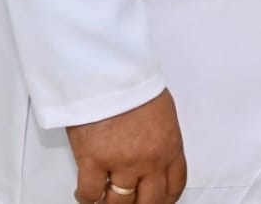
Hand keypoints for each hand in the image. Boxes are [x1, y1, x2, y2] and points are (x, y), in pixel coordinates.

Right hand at [66, 90, 186, 203]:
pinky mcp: (93, 161)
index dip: (165, 199)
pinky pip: (90, 193)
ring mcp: (121, 163)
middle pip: (149, 202)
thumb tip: (154, 150)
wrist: (108, 70)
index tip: (157, 200)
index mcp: (169, 146)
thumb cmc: (133, 81)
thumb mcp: (162, 109)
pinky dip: (87, 197)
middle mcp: (149, 161)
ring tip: (106, 198)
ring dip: (112, 203)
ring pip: (119, 203)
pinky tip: (86, 193)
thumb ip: (161, 136)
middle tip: (131, 202)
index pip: (174, 186)